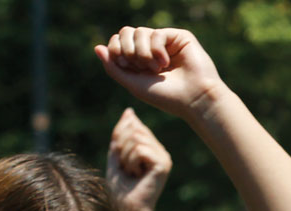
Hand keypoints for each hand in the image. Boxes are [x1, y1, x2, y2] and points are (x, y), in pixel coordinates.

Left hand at [95, 27, 224, 119]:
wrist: (193, 99)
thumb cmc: (166, 97)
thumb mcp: (133, 84)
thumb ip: (113, 67)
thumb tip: (97, 48)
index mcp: (140, 60)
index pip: (117, 41)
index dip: (116, 49)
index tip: (126, 65)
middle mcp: (152, 49)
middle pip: (126, 32)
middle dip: (128, 49)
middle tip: (140, 66)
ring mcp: (166, 42)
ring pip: (139, 32)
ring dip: (142, 52)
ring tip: (157, 68)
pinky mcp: (179, 37)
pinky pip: (156, 33)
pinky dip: (156, 49)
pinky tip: (166, 63)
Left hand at [106, 108, 170, 210]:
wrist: (126, 209)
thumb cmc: (120, 187)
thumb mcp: (116, 155)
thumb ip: (121, 134)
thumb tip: (129, 112)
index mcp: (151, 148)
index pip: (133, 125)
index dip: (119, 137)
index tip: (119, 158)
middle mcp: (160, 151)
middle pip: (133, 129)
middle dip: (121, 147)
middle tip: (125, 168)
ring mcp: (163, 157)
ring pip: (136, 139)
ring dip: (125, 158)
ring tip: (131, 173)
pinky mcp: (163, 165)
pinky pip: (140, 150)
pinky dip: (131, 162)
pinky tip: (136, 175)